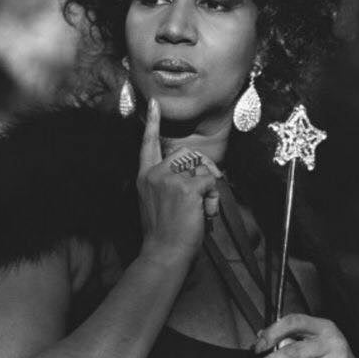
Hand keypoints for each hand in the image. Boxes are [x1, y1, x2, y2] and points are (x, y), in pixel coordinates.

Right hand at [137, 97, 221, 257]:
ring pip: (201, 168)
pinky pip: (210, 182)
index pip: (148, 144)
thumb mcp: (156, 201)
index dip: (153, 123)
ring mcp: (169, 179)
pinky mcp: (185, 188)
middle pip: (187, 154)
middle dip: (204, 168)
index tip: (155, 103)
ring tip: (204, 208)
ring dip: (210, 187)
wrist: (163, 253)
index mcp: (145, 176)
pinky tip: (205, 212)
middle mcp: (154, 174)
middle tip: (208, 191)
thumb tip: (196, 172)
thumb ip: (169, 182)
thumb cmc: (165, 232)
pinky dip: (213, 198)